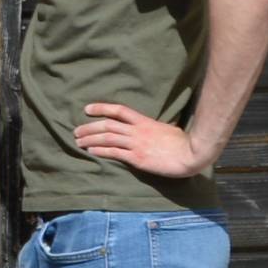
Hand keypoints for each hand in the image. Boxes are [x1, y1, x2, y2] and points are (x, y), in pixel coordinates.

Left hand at [72, 102, 217, 182]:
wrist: (191, 154)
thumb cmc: (183, 143)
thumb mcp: (166, 129)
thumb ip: (152, 128)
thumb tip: (148, 129)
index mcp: (144, 121)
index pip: (119, 110)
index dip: (101, 108)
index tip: (87, 109)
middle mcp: (137, 131)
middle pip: (107, 125)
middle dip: (89, 127)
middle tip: (76, 131)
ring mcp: (137, 144)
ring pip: (107, 138)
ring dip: (90, 139)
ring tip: (78, 142)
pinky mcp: (138, 159)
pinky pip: (114, 153)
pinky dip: (100, 151)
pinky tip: (91, 152)